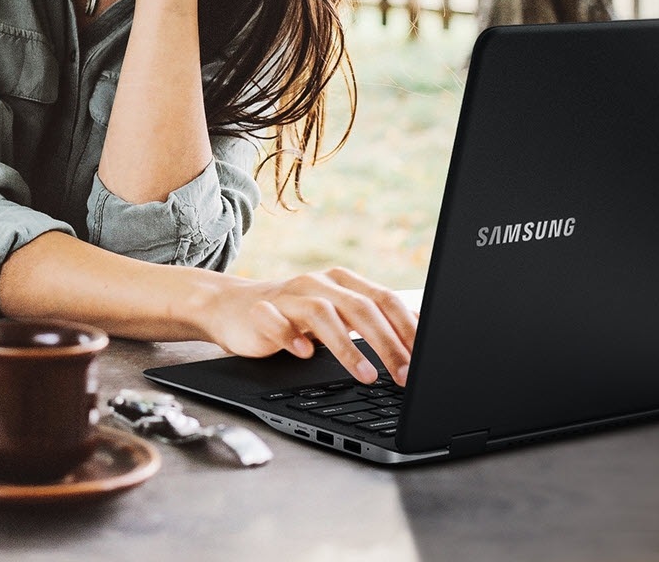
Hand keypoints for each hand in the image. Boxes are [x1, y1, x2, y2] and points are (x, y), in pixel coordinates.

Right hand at [195, 267, 417, 385]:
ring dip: (348, 348)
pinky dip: (292, 336)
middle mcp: (320, 283)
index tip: (426, 358)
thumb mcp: (337, 316)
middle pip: (361, 308)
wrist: (232, 308)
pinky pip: (277, 320)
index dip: (409, 328)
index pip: (386, 300)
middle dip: (387, 344)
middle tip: (405, 375)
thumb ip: (372, 321)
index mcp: (344, 282)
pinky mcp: (261, 311)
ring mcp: (289, 295)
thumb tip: (417, 335)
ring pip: (324, 314)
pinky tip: (305, 354)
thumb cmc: (293, 317)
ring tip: (366, 376)